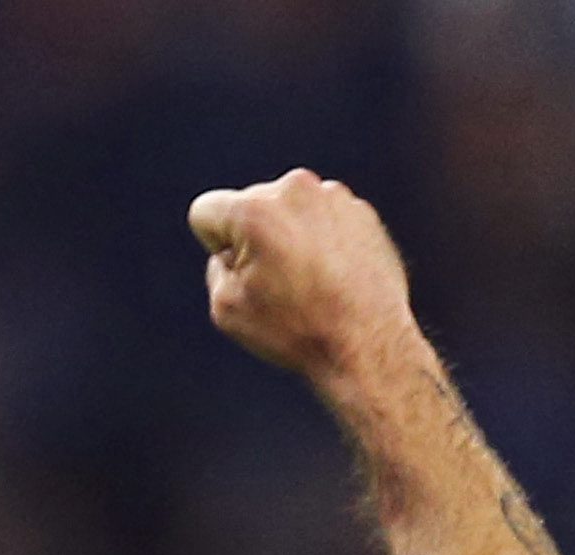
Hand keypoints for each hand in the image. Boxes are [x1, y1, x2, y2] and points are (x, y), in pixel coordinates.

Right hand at [188, 170, 415, 388]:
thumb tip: (230, 250)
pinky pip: (325, 222)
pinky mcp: (360, 211)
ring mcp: (332, 196)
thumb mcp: (227, 309)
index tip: (242, 275)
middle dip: (255, 239)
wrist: (367, 346)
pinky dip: (324, 245)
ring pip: (290, 213)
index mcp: (253, 210)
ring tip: (310, 286)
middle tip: (281, 288)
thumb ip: (216, 268)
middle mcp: (293, 188)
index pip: (207, 213)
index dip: (215, 247)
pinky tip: (334, 281)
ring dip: (290, 240)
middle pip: (251, 208)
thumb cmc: (295, 331)